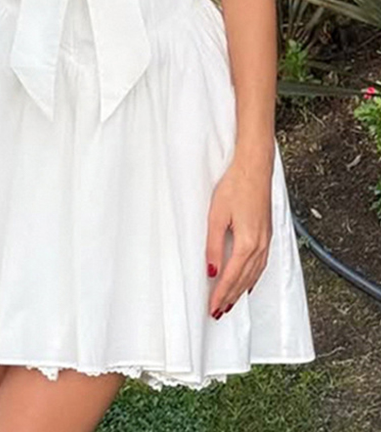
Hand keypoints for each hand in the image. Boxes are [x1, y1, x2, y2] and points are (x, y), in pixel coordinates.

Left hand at [205, 148, 272, 318]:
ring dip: (241, 290)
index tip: (212, 307)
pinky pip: (261, 264)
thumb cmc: (235, 187)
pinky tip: (249, 282)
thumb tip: (212, 271)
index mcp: (247, 243)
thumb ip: (214, 245)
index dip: (221, 293)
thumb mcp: (217, 216)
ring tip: (231, 303)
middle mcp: (260, 245)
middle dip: (231, 297)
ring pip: (254, 274)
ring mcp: (266, 240)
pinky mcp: (267, 234)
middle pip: (244, 279)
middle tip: (218, 312)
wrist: (254, 169)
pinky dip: (253, 278)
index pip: (232, 276)